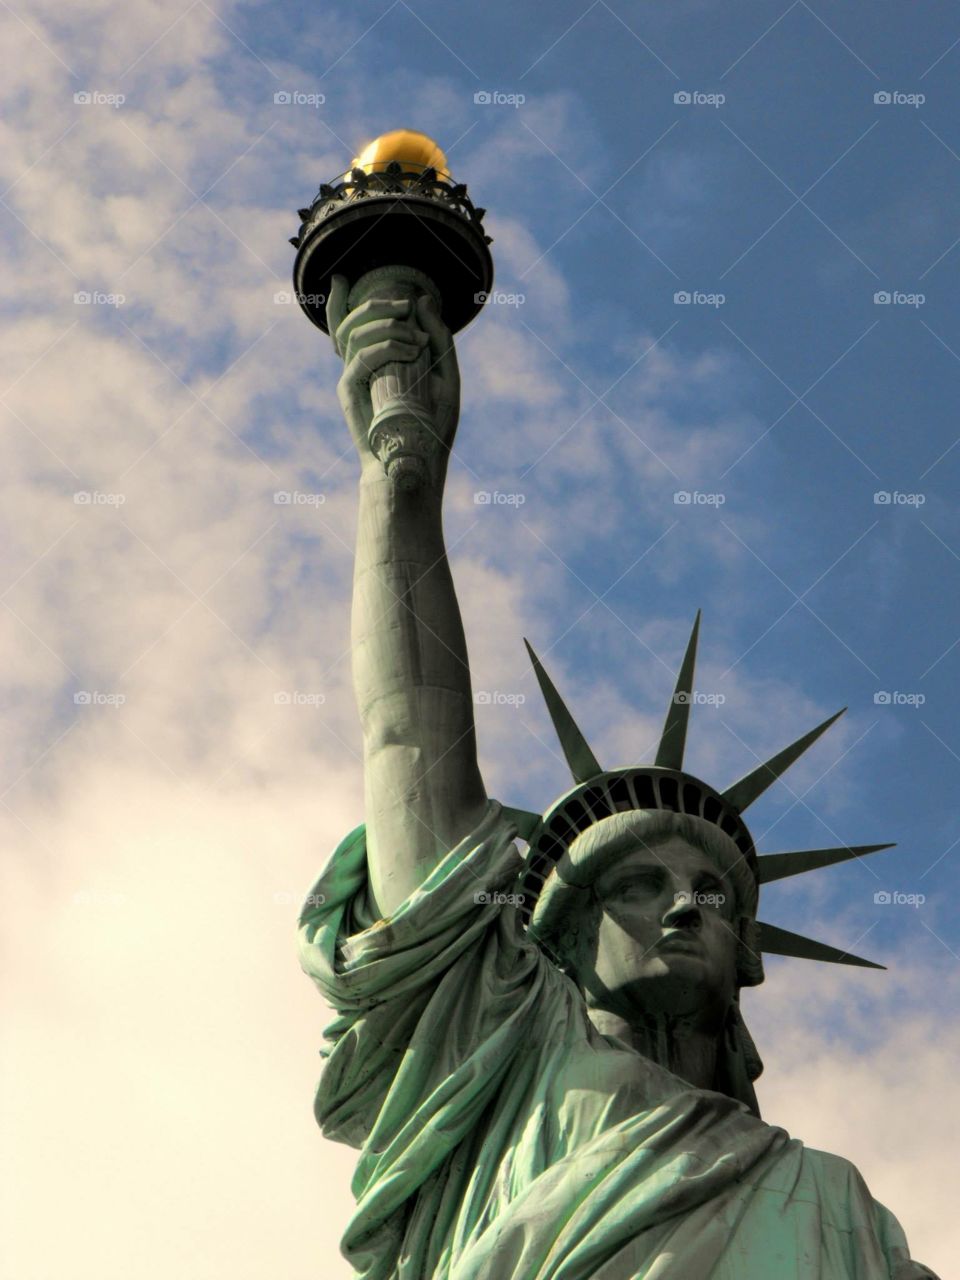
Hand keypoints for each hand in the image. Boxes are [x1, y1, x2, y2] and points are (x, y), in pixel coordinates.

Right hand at [326, 275, 460, 484]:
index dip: (336, 302)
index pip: (347, 326)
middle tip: (405, 305)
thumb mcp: (445, 376)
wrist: (418, 465)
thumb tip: (423, 300)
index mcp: (375, 363)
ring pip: (355, 334)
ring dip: (388, 326)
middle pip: (351, 322)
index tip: (340, 279)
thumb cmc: (431, 427)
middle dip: (377, 304)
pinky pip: (361, 358)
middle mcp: (359, 368)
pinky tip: (410, 351)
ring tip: (416, 339)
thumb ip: (438, 339)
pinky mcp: (349, 393)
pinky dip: (387, 348)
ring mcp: (352, 379)